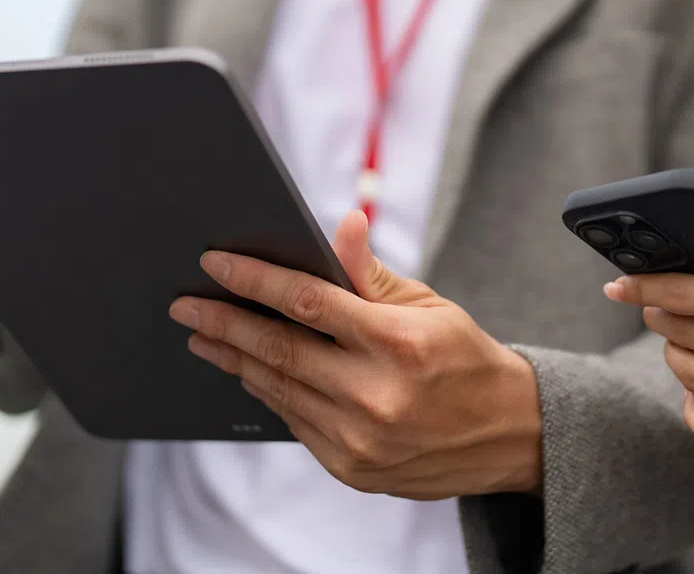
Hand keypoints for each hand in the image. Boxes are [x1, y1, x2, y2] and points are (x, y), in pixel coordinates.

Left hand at [168, 211, 541, 499]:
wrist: (508, 435)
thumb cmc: (465, 358)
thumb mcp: (430, 304)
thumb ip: (372, 273)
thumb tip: (342, 224)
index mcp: (398, 343)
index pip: (307, 302)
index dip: (254, 280)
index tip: (215, 263)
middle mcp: (376, 395)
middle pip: (278, 349)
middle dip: (224, 323)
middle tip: (186, 305)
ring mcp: (361, 440)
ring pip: (278, 389)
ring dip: (234, 359)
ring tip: (204, 336)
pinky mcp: (352, 469)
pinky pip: (295, 422)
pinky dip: (267, 392)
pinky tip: (248, 370)